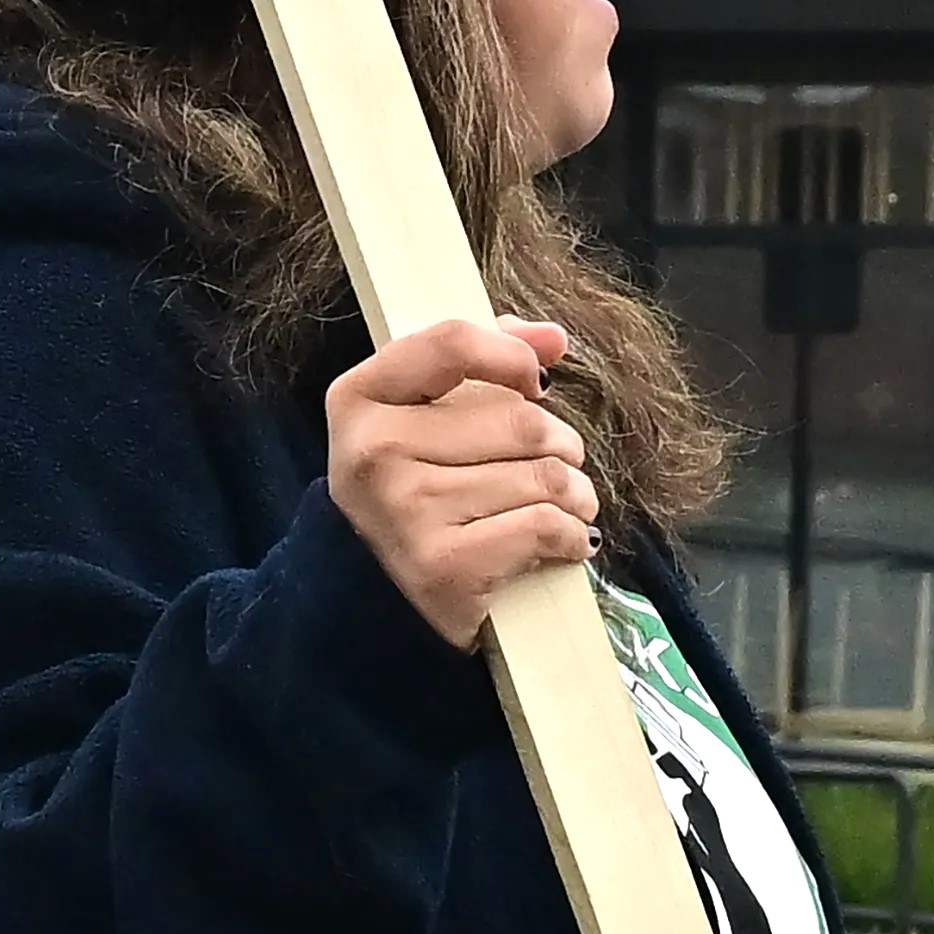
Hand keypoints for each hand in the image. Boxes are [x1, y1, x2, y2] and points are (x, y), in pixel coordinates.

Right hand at [329, 317, 598, 650]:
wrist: (375, 597)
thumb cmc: (414, 490)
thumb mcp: (420, 417)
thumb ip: (478, 362)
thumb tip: (552, 337)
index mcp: (359, 398)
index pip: (452, 343)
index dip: (512, 356)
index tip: (534, 383)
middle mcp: (373, 450)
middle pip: (521, 420)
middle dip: (560, 444)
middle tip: (551, 464)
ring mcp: (405, 509)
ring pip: (546, 477)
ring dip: (575, 495)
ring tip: (559, 507)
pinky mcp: (443, 566)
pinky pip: (547, 526)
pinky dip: (572, 536)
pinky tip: (560, 541)